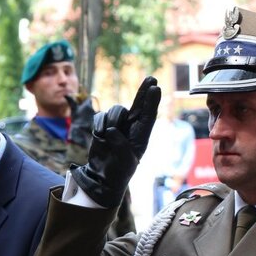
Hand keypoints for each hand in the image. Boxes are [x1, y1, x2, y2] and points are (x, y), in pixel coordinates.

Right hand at [72, 76, 160, 206]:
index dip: (151, 101)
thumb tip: (111, 129)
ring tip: (107, 134)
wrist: (101, 176)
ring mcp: (117, 125)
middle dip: (143, 91)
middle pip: (138, 105)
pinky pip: (101, 116)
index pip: (148, 116)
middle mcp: (131, 128)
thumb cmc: (118, 171)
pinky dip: (99, 124)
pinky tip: (100, 135)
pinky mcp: (102, 126)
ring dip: (112, 119)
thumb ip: (119, 145)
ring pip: (116, 110)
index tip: (156, 87)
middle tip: (152, 78)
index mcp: (141, 136)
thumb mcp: (124, 161)